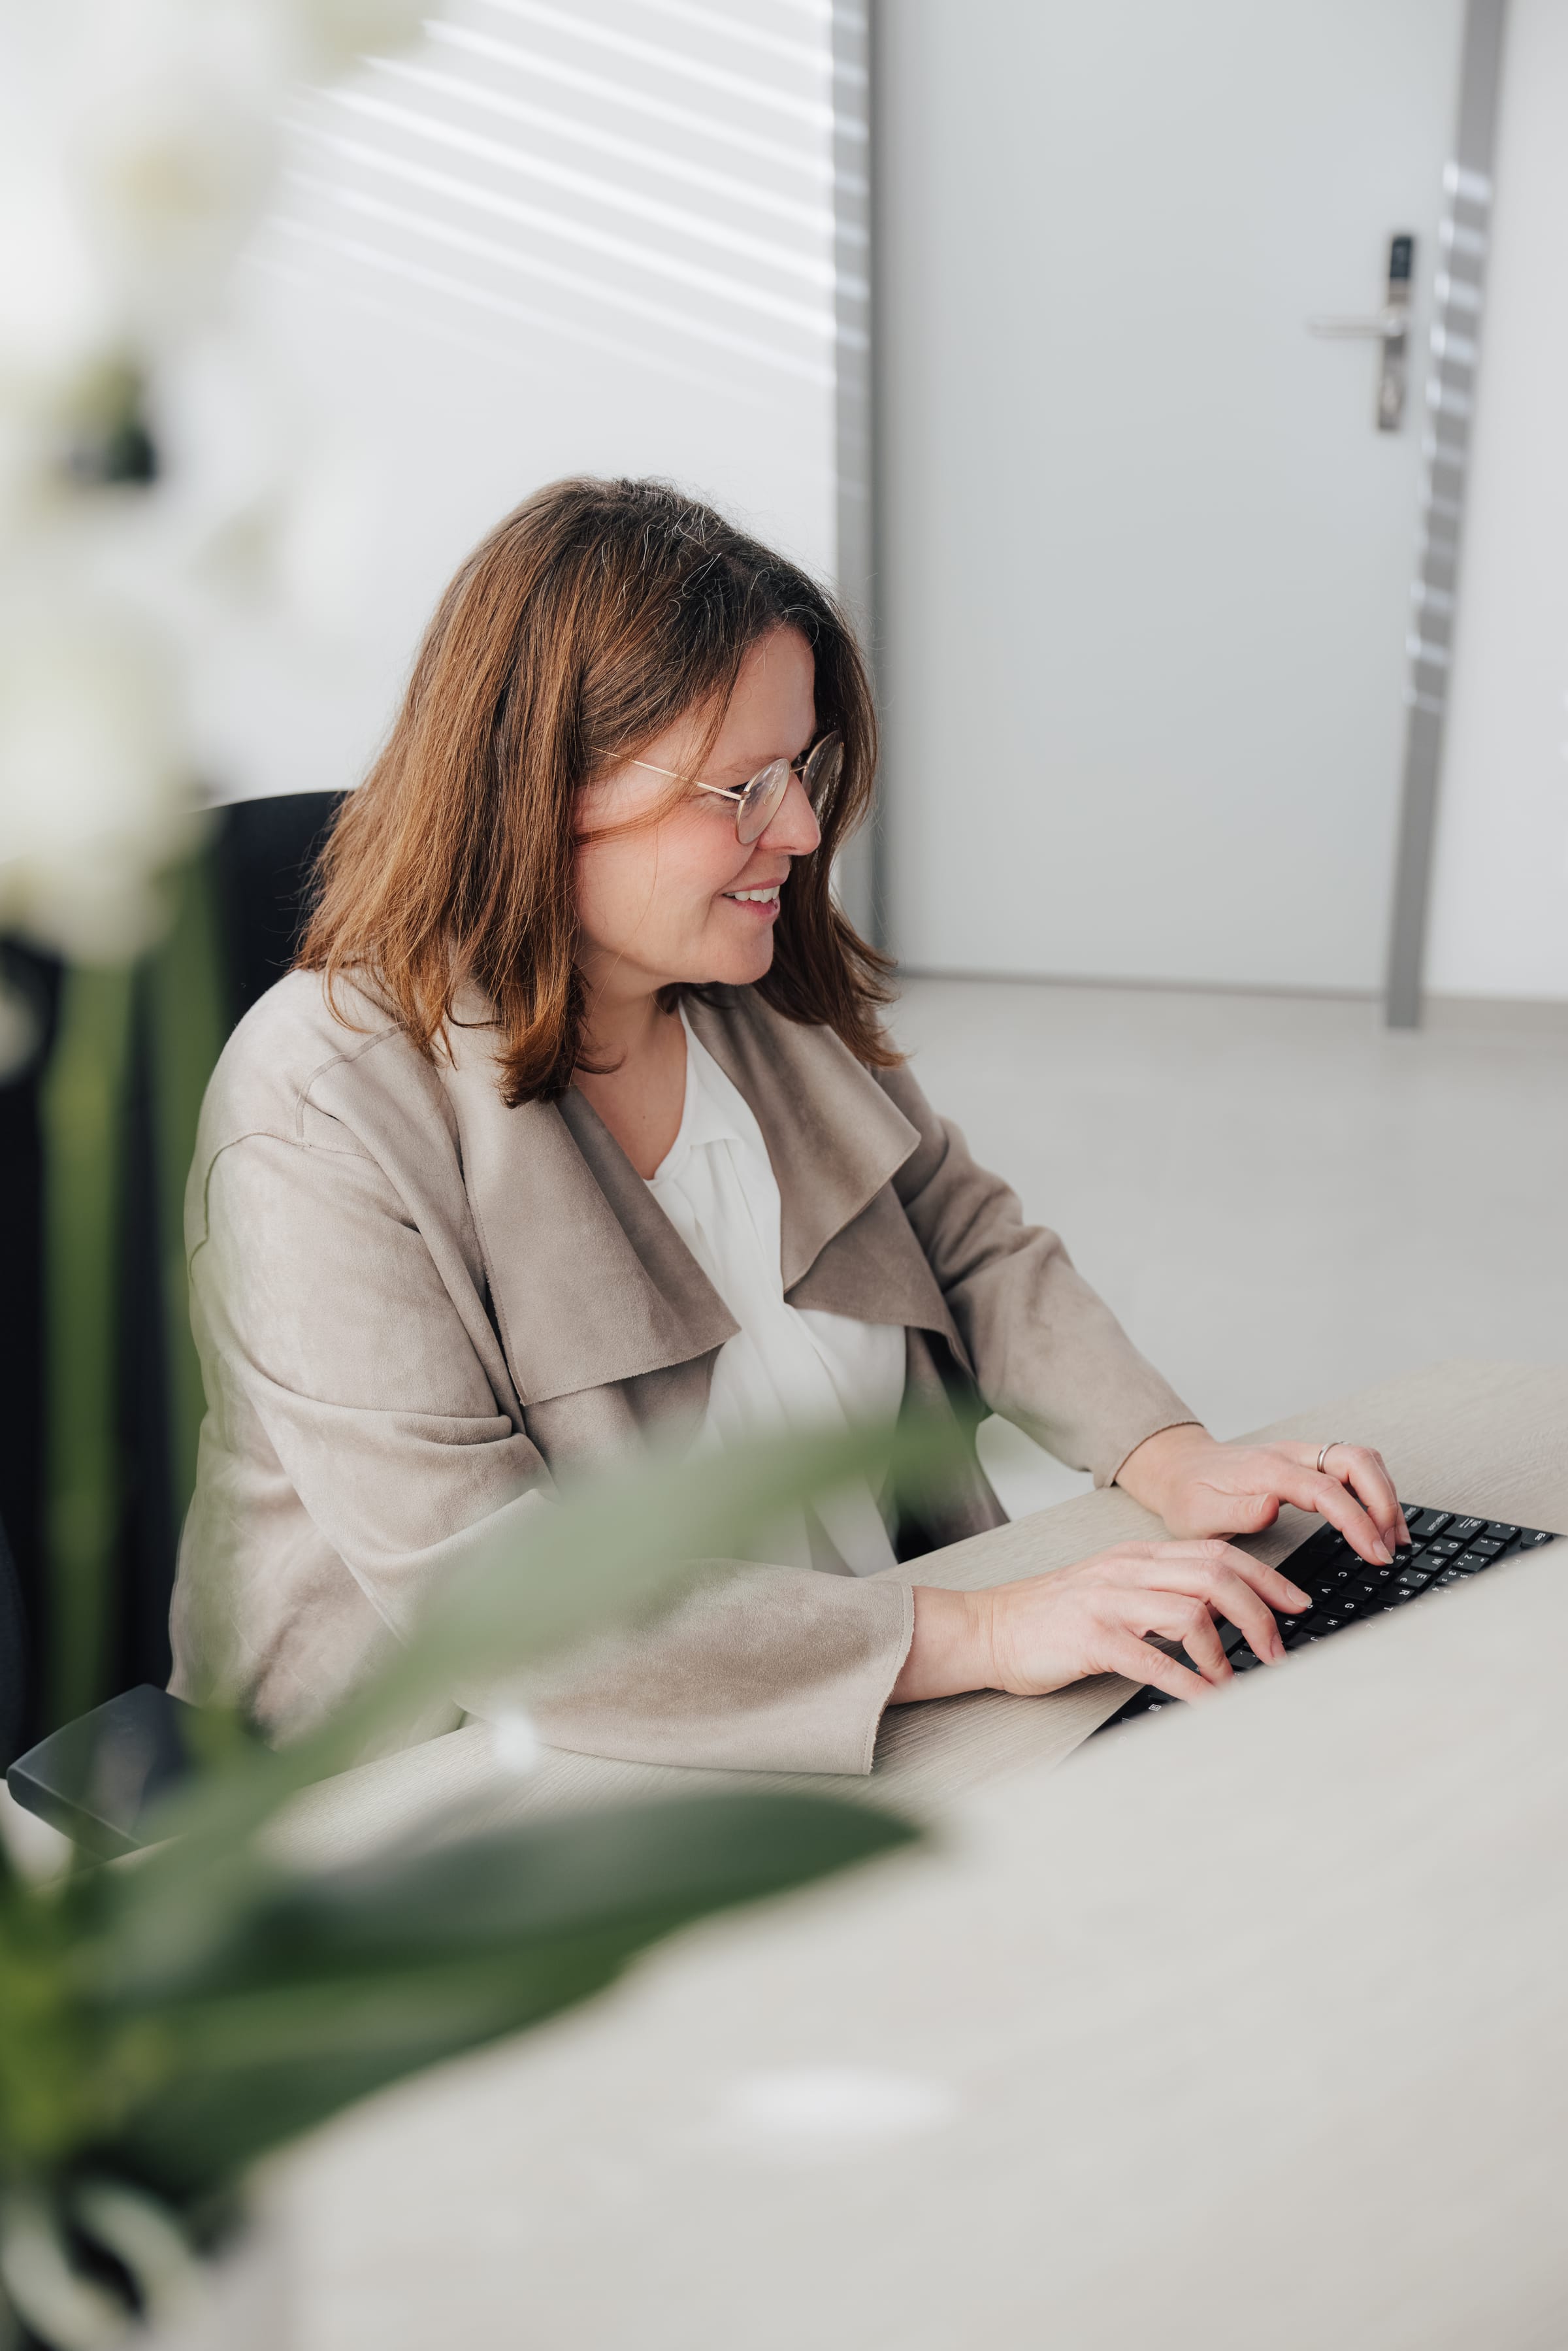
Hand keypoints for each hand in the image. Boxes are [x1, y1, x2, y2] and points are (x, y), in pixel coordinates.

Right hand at [890, 1539, 1312, 1707]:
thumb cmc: (1051, 1619)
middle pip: (1216, 1576)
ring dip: (1228, 1650)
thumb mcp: (1112, 1589)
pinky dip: (1189, 1682)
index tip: (1298, 1604)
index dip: (1266, 1577)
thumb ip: (1160, 1592)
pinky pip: (1152, 1658)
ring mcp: (1108, 1602)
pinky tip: (1208, 1700)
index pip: (1218, 1553)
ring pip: (1191, 1611)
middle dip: (1261, 1613)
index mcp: (1137, 1556)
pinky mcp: (1090, 1638)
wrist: (986, 1628)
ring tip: (1241, 1680)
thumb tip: (1223, 1614)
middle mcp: (1128, 1571)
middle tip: (1280, 1651)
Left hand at [1116, 1424, 1409, 1565]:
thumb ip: (1236, 1512)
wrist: (1177, 1470)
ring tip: (1394, 1539)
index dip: (1357, 1520)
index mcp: (1268, 1470)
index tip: (1374, 1553)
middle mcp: (1290, 1455)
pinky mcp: (1308, 1464)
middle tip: (1390, 1547)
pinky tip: (1380, 1523)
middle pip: (1356, 1460)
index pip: (1327, 1489)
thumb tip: (1273, 1506)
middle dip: (1383, 1502)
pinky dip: (1375, 1492)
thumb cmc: (1187, 1496)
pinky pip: (1353, 1468)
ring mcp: (1301, 1456)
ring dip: (1384, 1496)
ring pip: (1361, 1460)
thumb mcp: (1198, 1514)